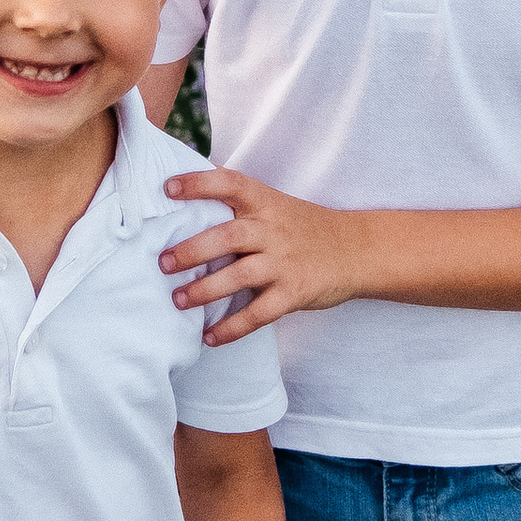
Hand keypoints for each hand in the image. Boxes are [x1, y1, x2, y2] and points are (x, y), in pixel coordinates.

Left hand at [162, 167, 364, 343]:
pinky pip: (258, 314)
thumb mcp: (275, 204)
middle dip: (192, 250)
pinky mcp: (294, 293)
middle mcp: (273, 230)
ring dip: (204, 291)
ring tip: (178, 300)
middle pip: (228, 236)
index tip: (168, 189)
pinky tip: (209, 337)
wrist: (356, 250)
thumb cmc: (303, 227)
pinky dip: (231, 328)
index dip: (199, 183)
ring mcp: (284, 263)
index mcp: (264, 202)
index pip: (230, 183)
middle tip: (163, 263)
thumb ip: (239, 203)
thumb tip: (190, 185)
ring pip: (240, 276)